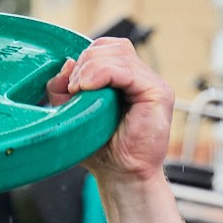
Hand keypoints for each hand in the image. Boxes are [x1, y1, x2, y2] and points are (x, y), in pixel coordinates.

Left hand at [47, 39, 173, 183]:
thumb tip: (65, 64)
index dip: (84, 59)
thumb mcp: (74, 113)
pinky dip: (102, 73)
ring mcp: (152, 83)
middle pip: (111, 47)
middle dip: (84, 62)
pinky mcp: (158, 92)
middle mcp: (141, 77)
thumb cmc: (102, 150)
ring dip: (90, 68)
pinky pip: (126, 70)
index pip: (106, 48)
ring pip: (118, 54)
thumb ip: (64, 89)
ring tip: (78, 90)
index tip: (69, 85)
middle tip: (72, 88)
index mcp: (125, 79)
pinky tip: (87, 87)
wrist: (123, 176)